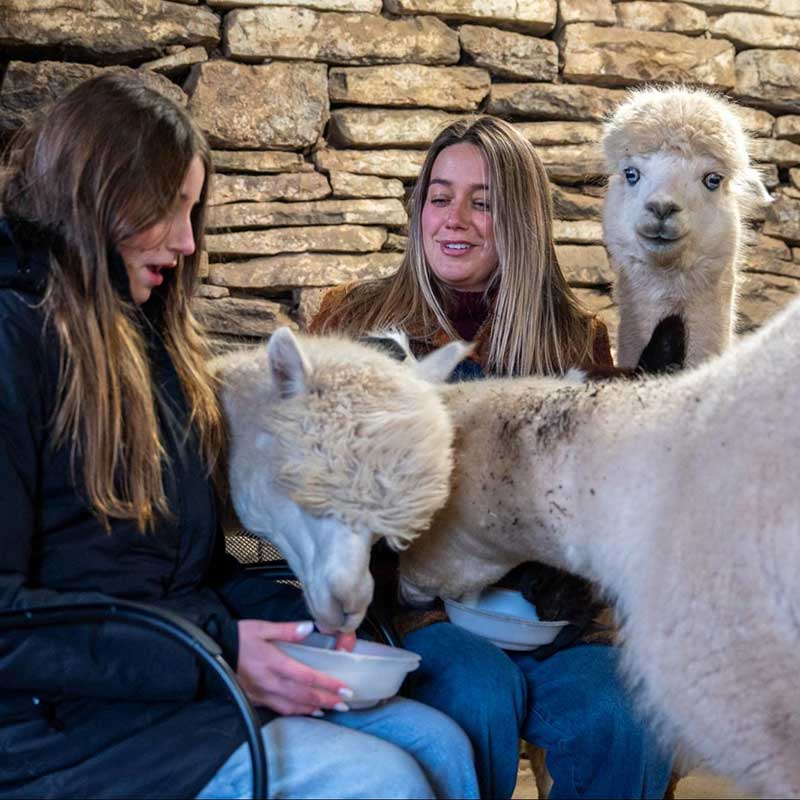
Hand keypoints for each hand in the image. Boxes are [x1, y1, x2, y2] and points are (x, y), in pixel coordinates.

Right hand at [236, 620, 351, 715]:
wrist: (211, 651)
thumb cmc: (237, 637)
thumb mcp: (261, 627)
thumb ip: (287, 629)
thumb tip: (309, 628)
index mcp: (274, 663)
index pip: (307, 677)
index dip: (327, 684)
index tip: (345, 688)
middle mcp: (270, 682)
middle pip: (304, 695)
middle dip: (327, 700)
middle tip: (346, 703)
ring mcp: (262, 693)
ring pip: (293, 706)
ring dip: (315, 708)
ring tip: (332, 708)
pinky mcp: (256, 699)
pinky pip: (280, 709)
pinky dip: (297, 711)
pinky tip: (308, 710)